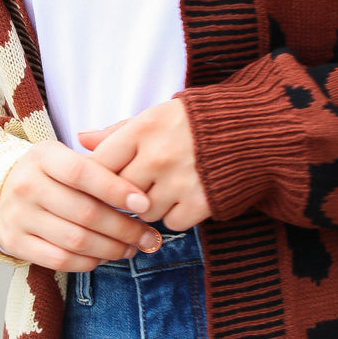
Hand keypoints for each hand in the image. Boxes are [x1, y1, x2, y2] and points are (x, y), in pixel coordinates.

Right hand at [0, 139, 161, 271]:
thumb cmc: (47, 174)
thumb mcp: (64, 155)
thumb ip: (100, 161)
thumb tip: (140, 192)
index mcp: (43, 156)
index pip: (82, 173)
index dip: (116, 190)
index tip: (144, 204)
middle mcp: (27, 185)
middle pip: (85, 212)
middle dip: (125, 228)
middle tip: (149, 236)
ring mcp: (18, 216)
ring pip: (76, 240)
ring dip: (112, 249)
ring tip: (132, 248)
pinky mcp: (15, 243)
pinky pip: (60, 260)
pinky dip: (89, 262)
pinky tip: (104, 257)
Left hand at [80, 99, 209, 232]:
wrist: (256, 130)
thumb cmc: (199, 121)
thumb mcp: (158, 115)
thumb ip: (118, 131)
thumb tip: (81, 139)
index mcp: (145, 128)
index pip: (99, 163)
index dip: (95, 177)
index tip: (98, 181)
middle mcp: (159, 156)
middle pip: (117, 192)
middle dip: (121, 193)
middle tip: (133, 187)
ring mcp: (180, 182)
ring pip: (142, 212)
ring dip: (147, 207)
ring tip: (162, 188)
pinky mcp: (202, 203)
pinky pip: (170, 224)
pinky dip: (174, 216)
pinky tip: (183, 198)